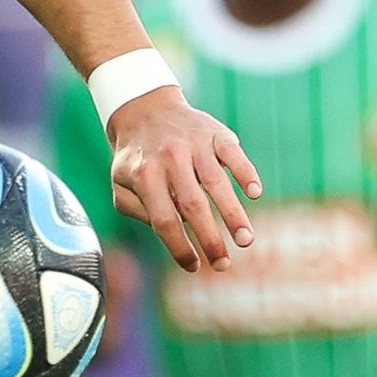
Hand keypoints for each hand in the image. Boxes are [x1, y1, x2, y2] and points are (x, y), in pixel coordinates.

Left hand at [103, 87, 260, 273]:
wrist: (145, 109)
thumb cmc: (136, 158)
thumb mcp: (121, 184)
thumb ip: (137, 210)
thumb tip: (172, 230)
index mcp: (144, 175)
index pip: (164, 220)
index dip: (179, 247)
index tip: (195, 266)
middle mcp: (169, 158)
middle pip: (193, 206)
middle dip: (210, 239)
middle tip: (224, 265)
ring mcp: (194, 143)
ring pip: (217, 182)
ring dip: (234, 214)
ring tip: (246, 240)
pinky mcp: (215, 132)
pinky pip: (233, 153)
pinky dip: (246, 172)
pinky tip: (255, 193)